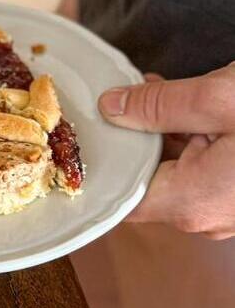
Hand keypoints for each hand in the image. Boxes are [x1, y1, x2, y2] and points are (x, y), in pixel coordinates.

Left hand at [98, 63, 234, 238]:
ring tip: (158, 91)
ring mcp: (229, 208)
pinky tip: (187, 105)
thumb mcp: (219, 99)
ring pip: (175, 173)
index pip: (123, 196)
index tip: (87, 133)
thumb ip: (158, 106)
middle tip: (125, 95)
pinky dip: (189, 140)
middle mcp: (209, 216)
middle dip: (133, 137)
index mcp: (193, 201)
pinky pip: (203, 172)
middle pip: (147, 180)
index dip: (103, 164)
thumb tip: (112, 107)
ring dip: (163, 133)